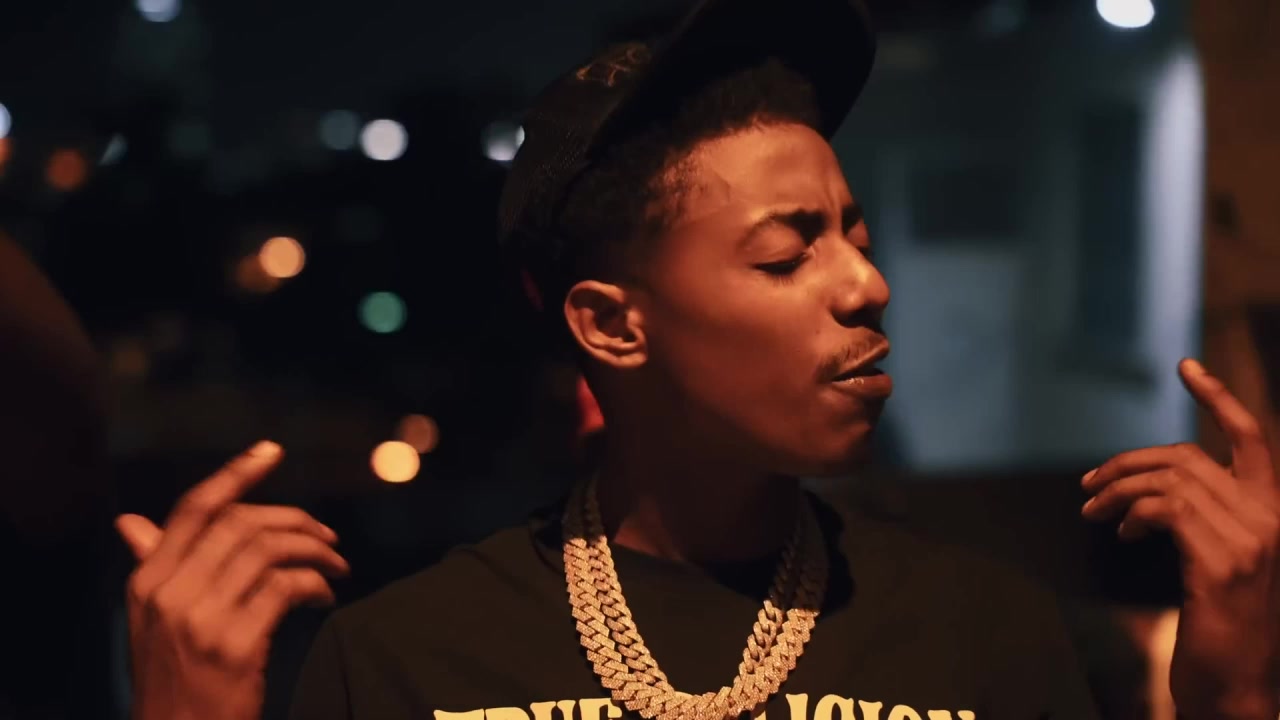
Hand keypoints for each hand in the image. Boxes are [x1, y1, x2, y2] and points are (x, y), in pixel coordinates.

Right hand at [118, 441, 349, 719]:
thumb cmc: (173, 679)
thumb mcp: (150, 622)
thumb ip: (152, 566)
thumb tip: (131, 522)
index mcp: (147, 582)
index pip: (194, 509)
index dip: (235, 473)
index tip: (271, 451)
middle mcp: (168, 593)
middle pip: (240, 524)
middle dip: (295, 520)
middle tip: (328, 534)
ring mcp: (200, 619)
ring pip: (268, 550)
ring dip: (314, 550)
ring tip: (335, 565)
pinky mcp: (234, 645)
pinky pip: (286, 588)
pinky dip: (315, 585)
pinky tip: (325, 597)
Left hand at [1082, 359, 1279, 719]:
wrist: (1237, 689)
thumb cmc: (1220, 629)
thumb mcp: (1215, 561)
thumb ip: (1198, 518)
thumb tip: (1146, 487)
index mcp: (1274, 514)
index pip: (1251, 439)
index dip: (1218, 398)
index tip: (1186, 365)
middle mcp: (1271, 519)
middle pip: (1189, 457)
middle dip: (1129, 463)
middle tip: (1089, 485)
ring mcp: (1251, 541)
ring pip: (1170, 481)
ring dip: (1118, 490)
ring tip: (1094, 512)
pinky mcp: (1222, 565)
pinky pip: (1166, 510)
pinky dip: (1134, 513)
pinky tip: (1122, 533)